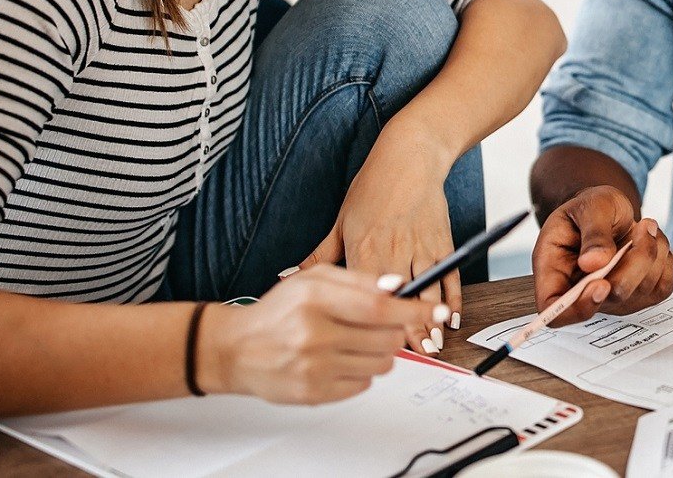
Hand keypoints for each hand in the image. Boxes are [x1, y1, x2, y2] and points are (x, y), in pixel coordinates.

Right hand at [199, 264, 446, 403]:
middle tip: (380, 325)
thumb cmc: (279, 311)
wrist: (237, 349)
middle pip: (387, 338)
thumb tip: (399, 286)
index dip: (413, 309)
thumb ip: (358, 280)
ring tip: (353, 343)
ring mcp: (313, 368)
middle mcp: (314, 334)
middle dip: (394, 331)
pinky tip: (338, 360)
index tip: (434, 310)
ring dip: (379, 353)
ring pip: (382, 364)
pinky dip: (360, 372)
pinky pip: (363, 385)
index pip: (378, 306)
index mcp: (315, 299)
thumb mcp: (313, 279)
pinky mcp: (314, 394)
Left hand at [300, 139, 460, 350]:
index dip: (372, 324)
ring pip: (428, 292)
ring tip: (431, 346)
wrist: (410, 157)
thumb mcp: (340, 221)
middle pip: (400, 301)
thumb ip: (317, 256)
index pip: (367, 296)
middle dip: (406, 331)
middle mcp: (394, 251)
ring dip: (430, 321)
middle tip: (410, 357)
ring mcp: (421, 247)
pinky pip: (451, 276)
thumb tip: (287, 276)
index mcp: (364, 249)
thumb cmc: (373, 188)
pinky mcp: (442, 242)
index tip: (372, 347)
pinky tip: (450, 318)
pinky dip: (452, 299)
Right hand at [532, 186, 672, 325]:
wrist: (609, 210)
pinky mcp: (639, 296)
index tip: (602, 284)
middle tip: (642, 227)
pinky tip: (651, 242)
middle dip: (633, 263)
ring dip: (651, 253)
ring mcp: (612, 298)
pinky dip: (664, 260)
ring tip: (644, 227)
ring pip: (641, 292)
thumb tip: (593, 263)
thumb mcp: (588, 207)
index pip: (556, 311)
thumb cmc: (591, 208)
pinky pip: (661, 287)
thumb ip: (592, 234)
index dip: (579, 307)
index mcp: (553, 272)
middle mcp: (581, 293)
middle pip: (610, 299)